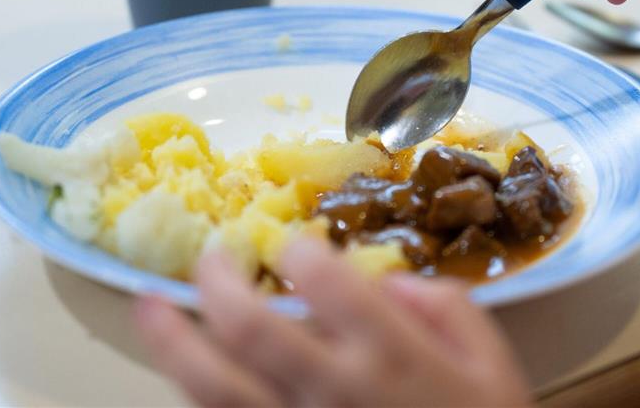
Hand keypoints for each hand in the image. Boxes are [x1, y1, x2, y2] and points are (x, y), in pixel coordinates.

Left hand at [133, 239, 533, 406]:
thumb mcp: (493, 366)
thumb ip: (446, 307)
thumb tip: (391, 281)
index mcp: (391, 357)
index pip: (322, 281)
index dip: (297, 250)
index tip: (294, 245)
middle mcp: (334, 391)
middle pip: (249, 327)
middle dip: (218, 280)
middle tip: (210, 256)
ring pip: (217, 386)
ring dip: (174, 340)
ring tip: (146, 306)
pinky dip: (197, 398)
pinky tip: (185, 373)